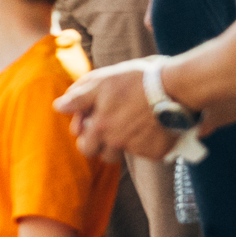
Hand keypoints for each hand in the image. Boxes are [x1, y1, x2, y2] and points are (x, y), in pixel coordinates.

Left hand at [55, 58, 172, 162]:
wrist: (176, 87)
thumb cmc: (136, 80)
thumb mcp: (101, 81)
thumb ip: (78, 97)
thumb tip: (59, 108)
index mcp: (100, 127)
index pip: (85, 147)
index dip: (87, 134)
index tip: (95, 121)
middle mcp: (117, 142)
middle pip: (104, 155)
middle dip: (104, 145)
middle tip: (114, 127)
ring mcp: (139, 148)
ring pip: (126, 153)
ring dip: (126, 144)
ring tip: (134, 124)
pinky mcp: (158, 151)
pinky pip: (148, 153)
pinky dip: (149, 143)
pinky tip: (153, 126)